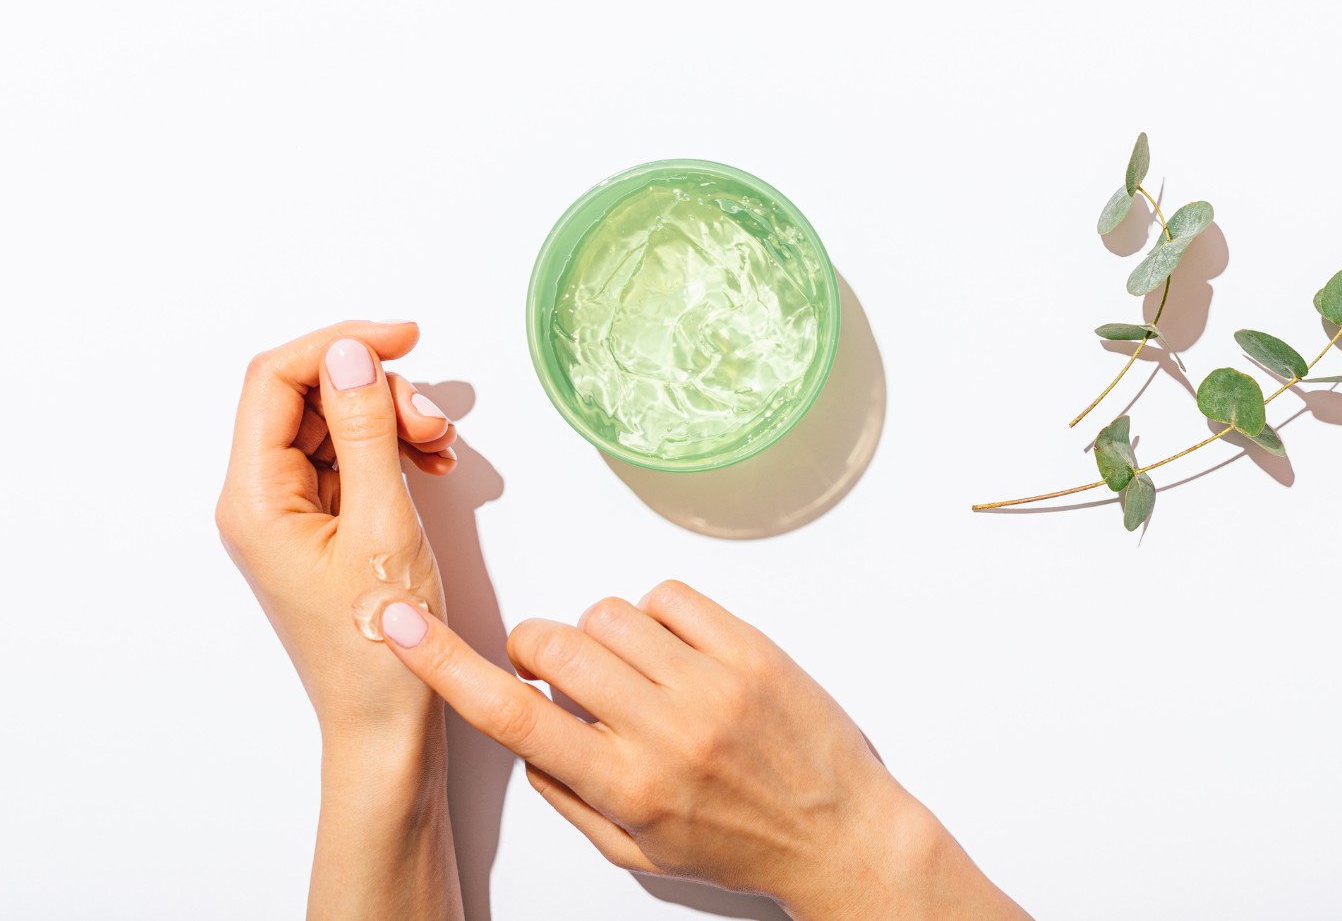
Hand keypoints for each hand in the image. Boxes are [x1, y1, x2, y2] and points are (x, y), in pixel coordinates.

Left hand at [214, 319, 457, 735]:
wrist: (386, 722)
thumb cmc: (381, 645)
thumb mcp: (382, 524)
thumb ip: (366, 431)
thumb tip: (351, 354)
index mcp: (255, 498)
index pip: (277, 381)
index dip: (339, 344)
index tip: (404, 336)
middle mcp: (262, 498)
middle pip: (310, 397)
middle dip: (378, 391)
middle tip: (434, 424)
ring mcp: (293, 512)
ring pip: (337, 424)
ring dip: (393, 419)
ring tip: (440, 449)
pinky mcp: (324, 525)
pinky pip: (353, 458)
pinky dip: (395, 449)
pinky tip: (432, 466)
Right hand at [377, 581, 1030, 919]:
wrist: (839, 834)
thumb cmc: (737, 845)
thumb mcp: (635, 849)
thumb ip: (566, 791)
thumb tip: (520, 727)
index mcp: (624, 786)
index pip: (510, 716)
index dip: (443, 666)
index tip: (398, 625)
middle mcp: (663, 730)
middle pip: (554, 646)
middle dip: (539, 649)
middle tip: (563, 672)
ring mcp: (711, 684)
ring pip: (608, 614)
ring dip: (603, 636)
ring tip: (640, 674)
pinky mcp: (751, 649)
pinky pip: (668, 596)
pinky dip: (657, 615)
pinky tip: (677, 653)